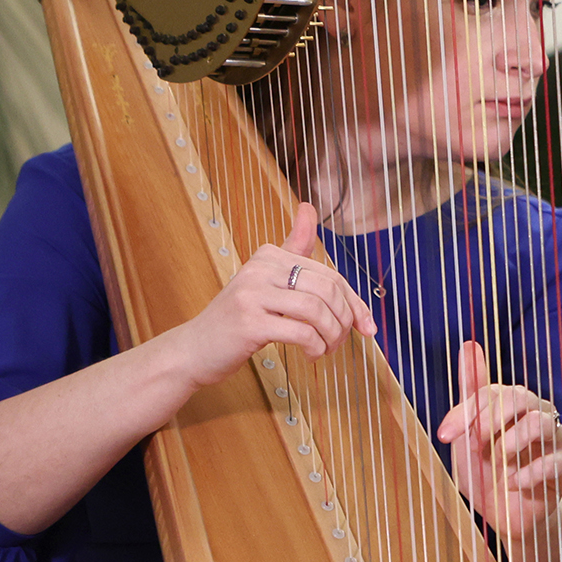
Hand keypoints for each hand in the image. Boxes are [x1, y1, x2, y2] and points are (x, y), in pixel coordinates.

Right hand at [161, 202, 376, 387]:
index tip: (368, 326)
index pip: (330, 275)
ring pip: (316, 310)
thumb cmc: (238, 318)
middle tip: (340, 341)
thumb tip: (308, 206)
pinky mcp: (248, 323)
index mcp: (269, 255)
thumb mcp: (265, 280)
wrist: (194, 349)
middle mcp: (260, 268)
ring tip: (325, 349)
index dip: (354, 302)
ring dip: (331, 336)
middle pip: (327, 290)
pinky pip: (301, 332)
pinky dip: (315, 347)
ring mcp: (252, 294)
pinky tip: (311, 355)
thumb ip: (292, 249)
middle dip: (344, 320)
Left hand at [437, 341, 561, 542]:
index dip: (467, 410)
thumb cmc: (485, 472)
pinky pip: (554, 460)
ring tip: (499, 462)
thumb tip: (469, 344)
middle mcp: (536, 413)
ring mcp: (554, 437)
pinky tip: (513, 483)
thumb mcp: (467, 437)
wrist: (504, 515)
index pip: (492, 391)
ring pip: (541, 422)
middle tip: (476, 444)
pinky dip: (528, 473)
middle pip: (521, 397)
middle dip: (491, 420)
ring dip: (512, 444)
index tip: (444, 435)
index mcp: (512, 403)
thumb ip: (470, 395)